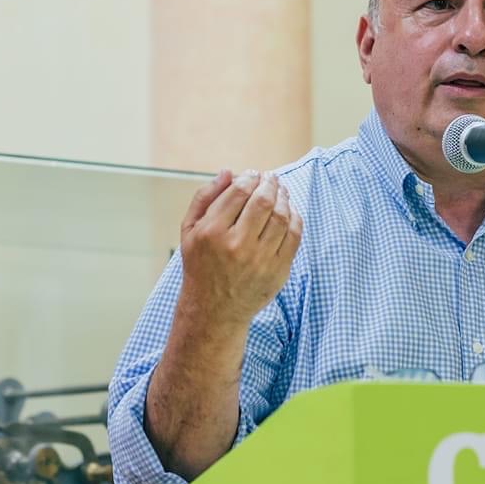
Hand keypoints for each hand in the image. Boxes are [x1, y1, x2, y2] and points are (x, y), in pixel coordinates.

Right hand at [176, 168, 302, 329]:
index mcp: (211, 233)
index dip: (249, 177)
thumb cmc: (200, 266)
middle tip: (270, 177)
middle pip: (263, 201)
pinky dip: (295, 218)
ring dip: (284, 197)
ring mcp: (260, 260)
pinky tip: (289, 211)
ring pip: (281, 216)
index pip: (238, 192)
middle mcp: (236, 245)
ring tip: (281, 190)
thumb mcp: (189, 231)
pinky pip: (294, 236)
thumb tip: (228, 172)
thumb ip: (204, 197)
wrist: (214, 311)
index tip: (252, 174)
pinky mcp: (278, 271)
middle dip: (270, 182)